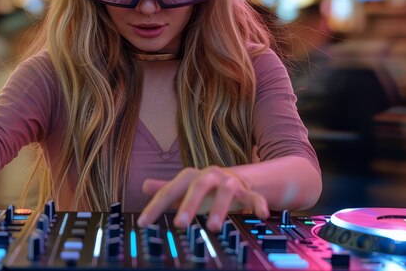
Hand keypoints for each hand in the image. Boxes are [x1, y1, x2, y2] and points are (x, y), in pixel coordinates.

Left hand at [136, 166, 268, 231]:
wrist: (234, 178)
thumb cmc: (204, 188)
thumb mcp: (184, 188)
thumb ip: (165, 189)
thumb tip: (144, 186)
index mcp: (191, 177)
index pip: (169, 191)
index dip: (155, 206)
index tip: (144, 222)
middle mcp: (209, 177)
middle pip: (198, 187)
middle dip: (189, 204)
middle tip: (180, 223)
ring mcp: (228, 184)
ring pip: (225, 193)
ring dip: (220, 209)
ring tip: (214, 227)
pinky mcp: (246, 191)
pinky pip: (254, 197)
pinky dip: (258, 204)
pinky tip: (262, 214)